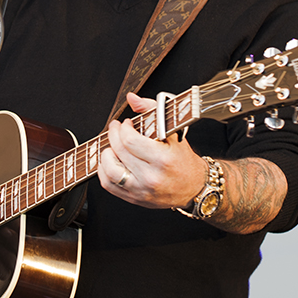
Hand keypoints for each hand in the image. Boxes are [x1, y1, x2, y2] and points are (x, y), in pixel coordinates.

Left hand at [98, 93, 206, 208]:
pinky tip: (110, 161)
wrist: (193, 187)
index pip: (130, 141)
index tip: (126, 124)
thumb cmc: (183, 159)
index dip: (123, 128)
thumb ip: (152, 110)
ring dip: (106, 154)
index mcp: (163, 160)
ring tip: (112, 146)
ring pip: (110, 171)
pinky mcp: (134, 199)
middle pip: (119, 152)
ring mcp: (141, 190)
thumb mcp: (174, 132)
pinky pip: (109, 185)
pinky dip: (104, 171)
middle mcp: (151, 177)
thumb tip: (132, 98)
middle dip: (113, 135)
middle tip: (116, 129)